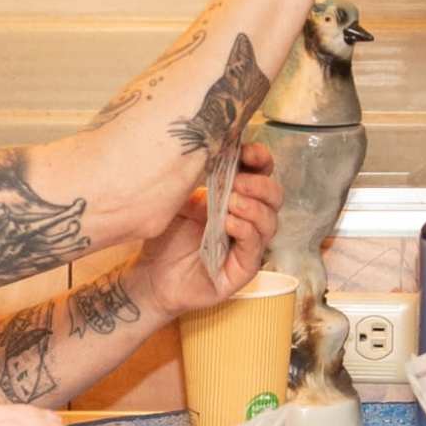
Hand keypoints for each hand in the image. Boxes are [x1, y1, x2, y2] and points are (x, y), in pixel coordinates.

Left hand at [138, 144, 277, 316]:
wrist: (151, 275)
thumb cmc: (166, 237)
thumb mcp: (180, 199)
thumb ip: (198, 177)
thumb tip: (210, 150)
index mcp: (236, 196)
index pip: (261, 172)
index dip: (260, 159)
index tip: (247, 152)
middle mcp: (248, 219)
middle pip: (274, 195)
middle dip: (260, 184)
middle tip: (238, 182)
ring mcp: (248, 245)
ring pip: (270, 221)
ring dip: (253, 206)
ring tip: (231, 201)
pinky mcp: (243, 269)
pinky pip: (255, 247)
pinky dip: (245, 230)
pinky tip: (228, 222)